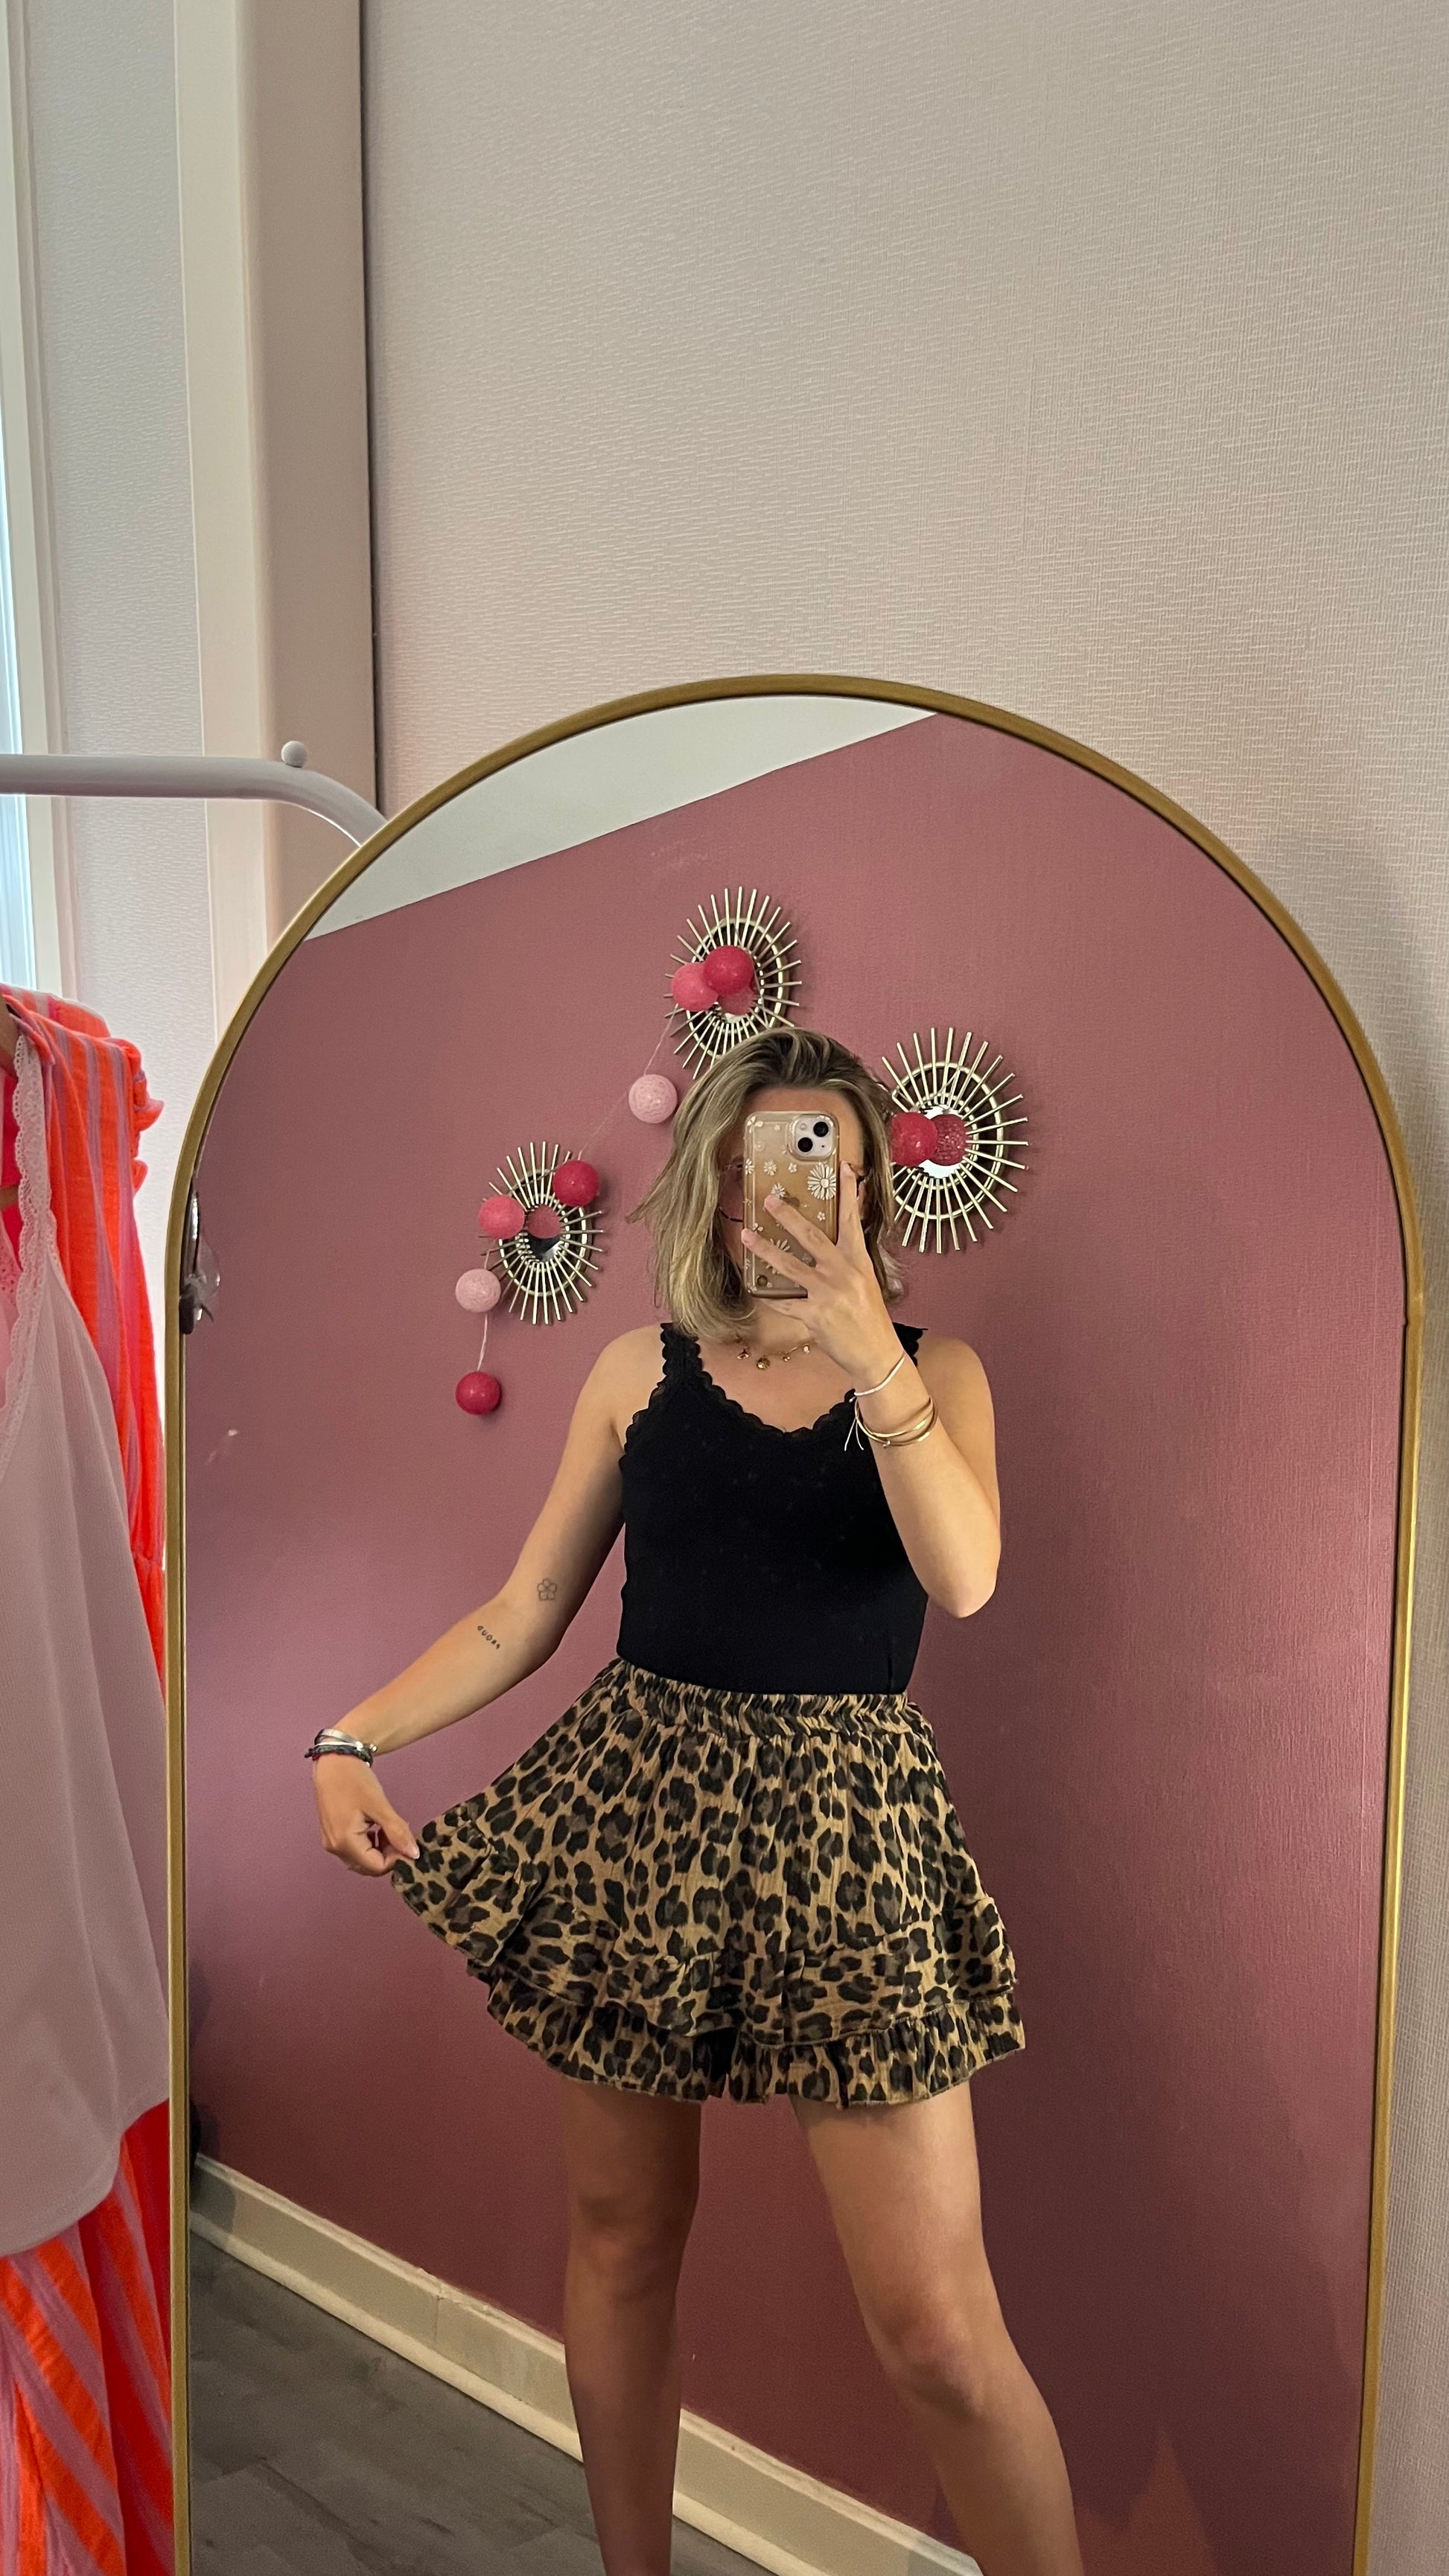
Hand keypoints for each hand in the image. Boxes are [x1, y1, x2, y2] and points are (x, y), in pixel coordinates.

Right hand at [313, 1754, 420, 1876]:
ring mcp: (331, 1842)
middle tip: (398, 1833)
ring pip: (362, 1860)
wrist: (333, 1761)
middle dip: (388, 1854)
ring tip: (387, 1828)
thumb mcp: (380, 1805)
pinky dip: (369, 1844)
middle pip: (368, 1866)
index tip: (407, 1841)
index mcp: (345, 1842)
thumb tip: (414, 1854)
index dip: (396, 1858)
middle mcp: (335, 1847)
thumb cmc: (354, 1780)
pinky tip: (375, 1827)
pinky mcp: (332, 1835)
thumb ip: (397, 1832)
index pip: (377, 1867)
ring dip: (379, 1850)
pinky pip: (354, 1850)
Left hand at [740, 1161, 900, 1384]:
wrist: (877, 1353)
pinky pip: (784, 1303)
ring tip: (746, 1235)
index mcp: (858, 1260)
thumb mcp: (867, 1281)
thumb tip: (835, 1239)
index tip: (841, 1168)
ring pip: (789, 1265)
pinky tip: (756, 1289)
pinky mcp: (814, 1315)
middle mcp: (842, 1272)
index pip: (852, 1219)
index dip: (847, 1193)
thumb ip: (849, 1259)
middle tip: (770, 1199)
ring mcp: (827, 1293)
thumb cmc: (871, 1317)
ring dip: (765, 1249)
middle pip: (811, 1236)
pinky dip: (770, 1297)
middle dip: (787, 1216)